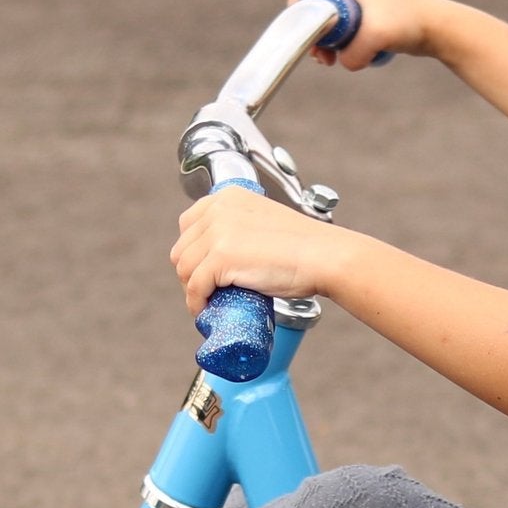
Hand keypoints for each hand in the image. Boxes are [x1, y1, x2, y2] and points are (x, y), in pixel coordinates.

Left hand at [170, 189, 351, 311]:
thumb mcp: (266, 221)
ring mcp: (218, 233)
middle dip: (189, 272)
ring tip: (207, 303)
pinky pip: (195, 287)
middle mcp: (218, 209)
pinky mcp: (221, 258)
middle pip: (183, 248)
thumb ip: (245, 227)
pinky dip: (196, 303)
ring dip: (191, 290)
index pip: (189, 224)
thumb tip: (233, 254)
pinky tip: (205, 311)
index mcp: (229, 197)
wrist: (325, 257)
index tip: (202, 269)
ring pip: (184, 268)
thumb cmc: (307, 246)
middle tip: (206, 291)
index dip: (192, 252)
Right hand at [288, 0, 448, 69]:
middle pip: (313, 12)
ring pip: (328, 24)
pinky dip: (346, 43)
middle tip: (327, 61)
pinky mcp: (364, 8)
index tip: (317, 51)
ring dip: (332, 45)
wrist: (439, 26)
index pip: (304, 0)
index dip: (304, 26)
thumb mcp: (375, 37)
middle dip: (318, 39)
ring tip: (339, 60)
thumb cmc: (409, 23)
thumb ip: (351, 53)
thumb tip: (344, 63)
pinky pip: (342, 28)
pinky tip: (358, 54)